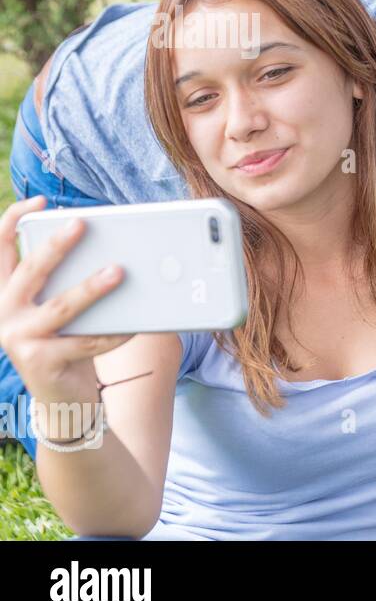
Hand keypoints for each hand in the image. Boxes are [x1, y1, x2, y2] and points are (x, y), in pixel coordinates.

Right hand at [0, 196, 132, 407]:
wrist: (62, 398)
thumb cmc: (68, 341)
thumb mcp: (60, 309)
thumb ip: (67, 282)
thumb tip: (111, 253)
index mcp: (4, 292)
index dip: (13, 221)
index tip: (39, 202)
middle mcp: (3, 313)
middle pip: (31, 272)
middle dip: (57, 246)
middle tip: (82, 224)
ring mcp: (18, 339)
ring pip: (61, 307)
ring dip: (91, 288)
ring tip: (118, 271)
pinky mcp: (41, 363)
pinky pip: (86, 342)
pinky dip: (114, 331)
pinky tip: (136, 322)